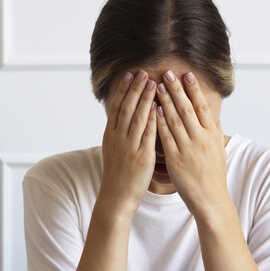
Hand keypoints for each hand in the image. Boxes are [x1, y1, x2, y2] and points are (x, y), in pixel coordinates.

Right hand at [98, 70, 156, 217]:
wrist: (117, 198)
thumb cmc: (118, 177)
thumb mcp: (113, 152)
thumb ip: (119, 136)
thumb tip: (123, 122)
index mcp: (110, 136)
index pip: (117, 107)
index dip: (123, 90)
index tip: (129, 75)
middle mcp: (118, 139)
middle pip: (126, 108)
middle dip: (134, 88)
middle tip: (142, 72)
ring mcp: (129, 147)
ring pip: (137, 118)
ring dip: (145, 99)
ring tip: (152, 82)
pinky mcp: (141, 157)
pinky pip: (148, 135)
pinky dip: (153, 119)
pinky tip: (159, 107)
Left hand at [155, 70, 229, 218]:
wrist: (210, 200)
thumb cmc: (214, 177)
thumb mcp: (219, 151)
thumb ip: (215, 132)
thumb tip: (214, 115)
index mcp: (211, 136)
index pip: (202, 107)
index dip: (194, 90)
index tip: (186, 75)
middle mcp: (201, 139)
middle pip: (188, 109)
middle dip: (177, 90)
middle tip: (167, 73)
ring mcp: (188, 149)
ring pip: (175, 120)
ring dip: (165, 101)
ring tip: (158, 86)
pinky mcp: (176, 160)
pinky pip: (166, 138)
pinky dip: (160, 123)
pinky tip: (153, 111)